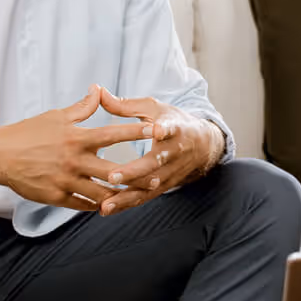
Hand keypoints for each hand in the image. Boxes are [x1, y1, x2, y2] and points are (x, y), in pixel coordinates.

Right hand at [0, 91, 157, 208]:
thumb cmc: (28, 133)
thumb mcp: (56, 116)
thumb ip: (82, 107)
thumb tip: (99, 89)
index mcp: (77, 138)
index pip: (113, 134)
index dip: (136, 131)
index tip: (156, 130)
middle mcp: (74, 161)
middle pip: (114, 172)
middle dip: (137, 176)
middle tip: (158, 177)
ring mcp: (66, 181)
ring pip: (101, 194)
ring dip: (120, 196)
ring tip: (137, 196)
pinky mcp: (56, 197)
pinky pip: (83, 205)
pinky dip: (97, 205)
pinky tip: (109, 205)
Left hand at [83, 86, 222, 214]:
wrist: (202, 145)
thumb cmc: (172, 122)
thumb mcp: (153, 109)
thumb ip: (125, 105)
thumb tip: (98, 91)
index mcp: (173, 129)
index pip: (170, 129)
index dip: (165, 130)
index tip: (158, 130)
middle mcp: (174, 153)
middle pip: (155, 164)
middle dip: (134, 171)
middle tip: (112, 176)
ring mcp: (170, 172)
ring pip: (148, 187)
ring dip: (127, 196)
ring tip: (105, 205)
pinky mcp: (165, 185)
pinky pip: (144, 197)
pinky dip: (126, 204)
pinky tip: (105, 209)